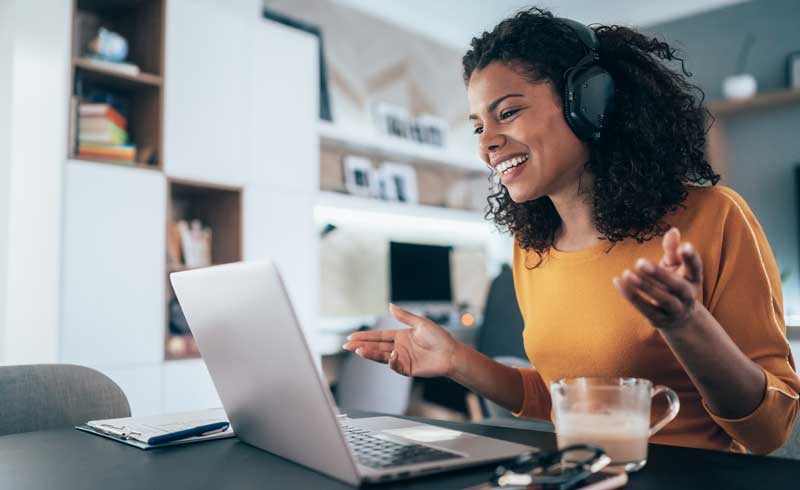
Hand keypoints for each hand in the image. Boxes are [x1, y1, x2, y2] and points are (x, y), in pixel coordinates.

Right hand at [342, 304, 457, 376]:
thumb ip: (404, 316)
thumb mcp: (420, 323)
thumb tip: (390, 305)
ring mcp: (402, 359)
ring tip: (358, 351)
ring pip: (381, 356)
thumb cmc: (439, 337)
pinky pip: (395, 366)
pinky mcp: (407, 369)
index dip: (365, 336)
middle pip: (376, 347)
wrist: (451, 353)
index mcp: (400, 336)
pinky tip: (390, 355)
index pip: (378, 336)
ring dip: (369, 354)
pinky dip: (391, 361)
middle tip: (346, 345)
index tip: (352, 336)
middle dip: (361, 346)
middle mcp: (399, 347)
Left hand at [613, 227, 702, 329]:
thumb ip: (672, 250)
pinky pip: (644, 308)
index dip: (691, 258)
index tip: (685, 246)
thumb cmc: (673, 282)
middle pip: (677, 286)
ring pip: (663, 299)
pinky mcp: (659, 319)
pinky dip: (630, 295)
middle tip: (640, 262)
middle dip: (660, 274)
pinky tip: (618, 281)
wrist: (677, 318)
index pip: (695, 268)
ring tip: (627, 273)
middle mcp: (688, 296)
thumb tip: (673, 230)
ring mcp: (675, 310)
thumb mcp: (674, 265)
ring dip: (645, 287)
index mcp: (693, 279)